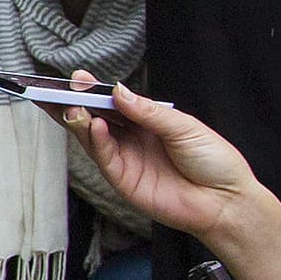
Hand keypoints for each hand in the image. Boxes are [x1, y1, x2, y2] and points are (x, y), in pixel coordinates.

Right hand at [57, 79, 280, 279]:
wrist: (226, 201)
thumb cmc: (214, 162)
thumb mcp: (185, 127)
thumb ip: (149, 111)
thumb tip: (119, 92)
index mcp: (147, 122)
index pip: (114, 103)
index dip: (94, 91)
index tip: (78, 78)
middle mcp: (132, 140)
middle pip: (95, 118)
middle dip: (73, 104)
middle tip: (54, 90)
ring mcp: (126, 160)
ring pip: (92, 138)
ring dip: (79, 121)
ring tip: (71, 106)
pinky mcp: (124, 180)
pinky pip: (104, 158)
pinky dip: (96, 141)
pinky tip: (94, 126)